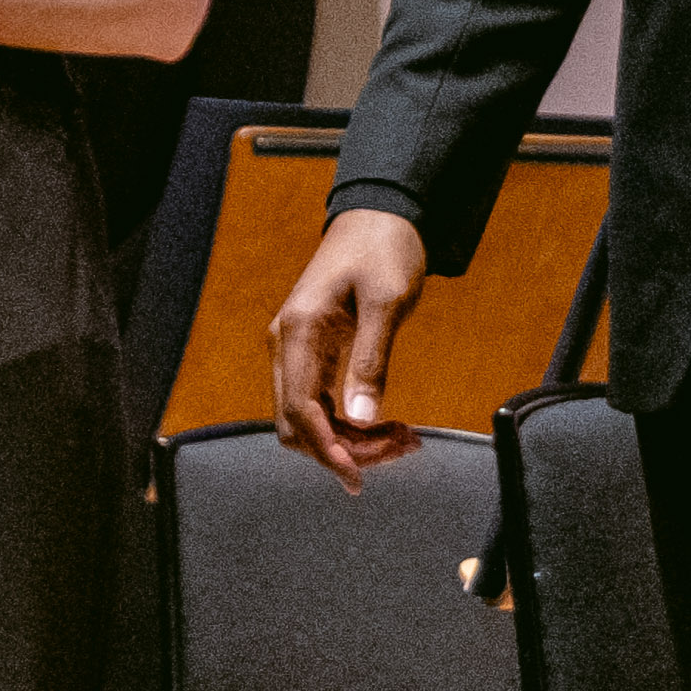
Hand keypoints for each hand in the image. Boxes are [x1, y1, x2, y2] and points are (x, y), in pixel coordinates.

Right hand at [270, 203, 431, 481]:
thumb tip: (362, 419)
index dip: (328, 449)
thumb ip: (372, 361)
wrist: (379, 215)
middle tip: (401, 448)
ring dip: (351, 439)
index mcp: (297, 331)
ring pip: (310, 418)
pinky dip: (350, 422)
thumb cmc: (385, 250)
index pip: (299, 411)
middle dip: (345, 449)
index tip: (360, 475)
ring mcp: (295, 349)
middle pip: (298, 424)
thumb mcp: (387, 302)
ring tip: (404, 440)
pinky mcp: (311, 351)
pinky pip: (321, 402)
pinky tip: (386, 426)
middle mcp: (286, 344)